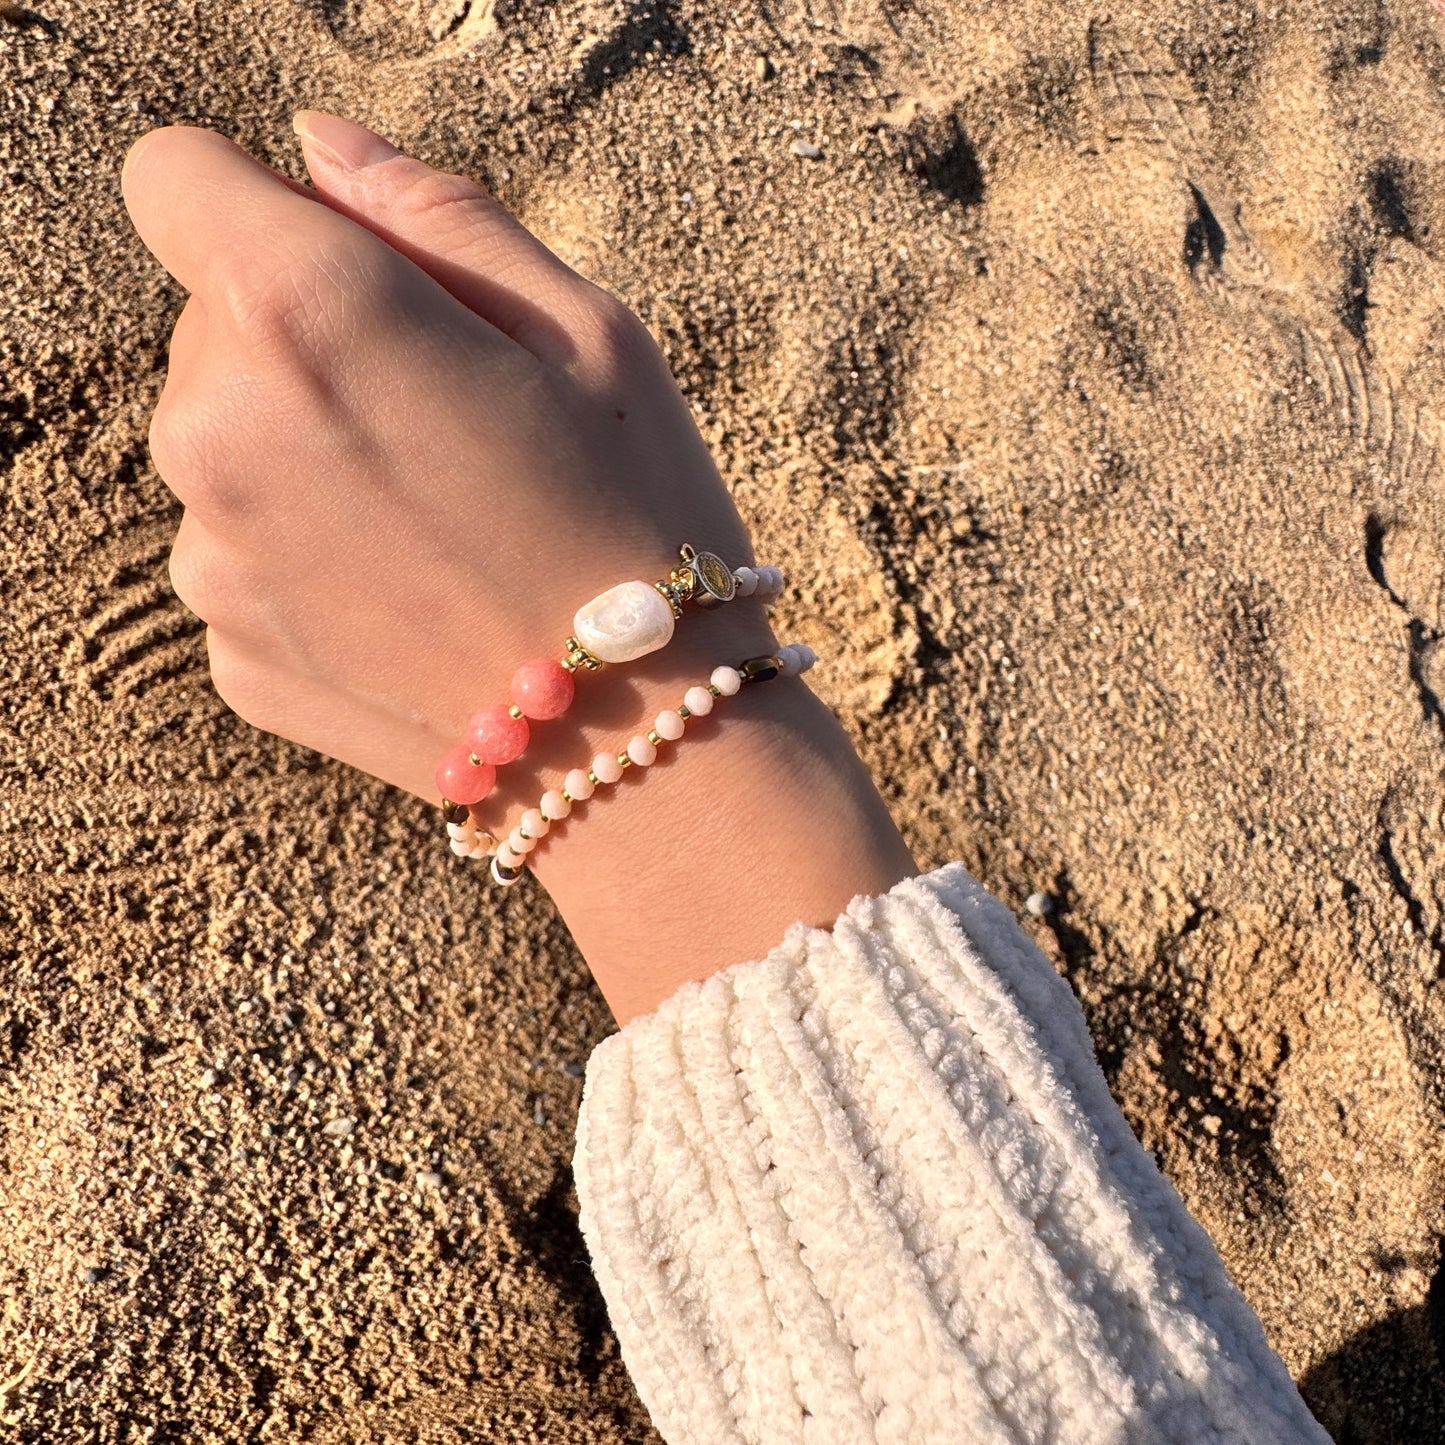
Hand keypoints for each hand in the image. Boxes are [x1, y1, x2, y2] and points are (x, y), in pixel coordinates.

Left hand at [121, 112, 916, 1025]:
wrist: (644, 744)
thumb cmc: (642, 521)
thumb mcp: (587, 330)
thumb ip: (435, 215)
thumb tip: (320, 150)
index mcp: (306, 316)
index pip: (176, 178)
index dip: (260, 201)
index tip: (346, 261)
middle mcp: (218, 435)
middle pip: (213, 325)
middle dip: (308, 340)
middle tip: (451, 421)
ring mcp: (215, 560)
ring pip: (227, 446)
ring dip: (307, 455)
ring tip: (442, 523)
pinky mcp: (235, 652)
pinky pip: (246, 555)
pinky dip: (312, 559)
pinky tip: (420, 599)